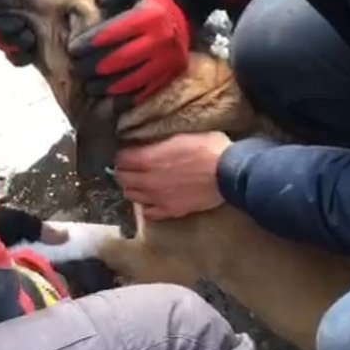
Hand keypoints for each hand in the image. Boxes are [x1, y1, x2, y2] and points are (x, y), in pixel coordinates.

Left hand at [68, 0, 189, 103]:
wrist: (180, 20)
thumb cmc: (150, 2)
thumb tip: (100, 0)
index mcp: (151, 15)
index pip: (112, 33)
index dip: (88, 43)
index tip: (72, 48)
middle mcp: (162, 39)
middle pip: (119, 60)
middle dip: (93, 67)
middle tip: (76, 69)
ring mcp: (167, 60)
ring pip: (130, 80)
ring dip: (106, 86)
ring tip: (89, 86)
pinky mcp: (170, 74)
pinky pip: (144, 90)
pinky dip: (124, 96)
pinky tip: (108, 95)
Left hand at [115, 132, 230, 219]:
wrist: (228, 173)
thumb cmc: (210, 149)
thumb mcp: (180, 136)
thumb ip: (159, 144)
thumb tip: (149, 145)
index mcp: (148, 158)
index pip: (121, 158)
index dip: (124, 154)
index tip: (129, 152)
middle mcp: (147, 180)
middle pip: (122, 177)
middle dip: (125, 171)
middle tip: (133, 167)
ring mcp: (158, 198)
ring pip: (131, 195)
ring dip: (134, 187)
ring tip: (142, 183)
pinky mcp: (170, 210)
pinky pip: (147, 212)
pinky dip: (146, 206)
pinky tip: (153, 199)